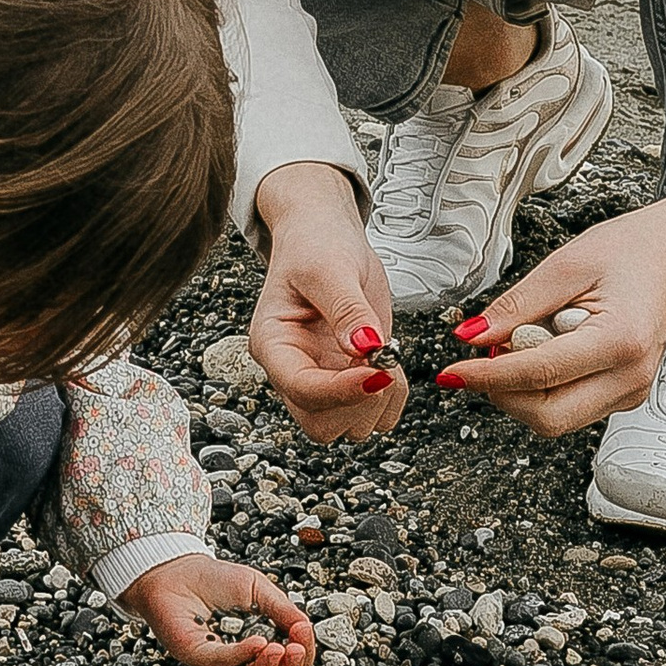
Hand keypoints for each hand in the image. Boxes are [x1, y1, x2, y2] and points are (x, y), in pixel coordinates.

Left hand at [130, 550, 315, 665]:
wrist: (176, 569)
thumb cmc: (214, 580)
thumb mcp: (259, 589)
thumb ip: (283, 610)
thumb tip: (305, 629)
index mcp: (259, 649)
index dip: (302, 656)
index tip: (304, 633)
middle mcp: (239, 662)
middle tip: (297, 650)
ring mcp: (216, 663)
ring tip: (280, 649)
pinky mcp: (195, 655)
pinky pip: (221, 664)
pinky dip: (242, 656)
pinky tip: (257, 642)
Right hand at [249, 161, 407, 442]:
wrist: (327, 238)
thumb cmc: (317, 245)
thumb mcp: (330, 267)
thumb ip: (347, 308)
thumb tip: (367, 348)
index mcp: (273, 345)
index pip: (302, 390)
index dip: (343, 390)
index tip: (379, 370)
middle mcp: (293, 372)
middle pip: (321, 424)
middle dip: (360, 401)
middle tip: (383, 359)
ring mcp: (322, 380)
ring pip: (349, 427)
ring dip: (379, 400)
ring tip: (385, 352)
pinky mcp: (349, 381)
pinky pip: (375, 415)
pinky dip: (393, 397)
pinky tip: (390, 361)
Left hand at [434, 194, 665, 435]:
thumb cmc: (634, 250)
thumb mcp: (566, 265)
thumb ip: (517, 305)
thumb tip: (472, 336)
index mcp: (620, 341)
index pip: (538, 375)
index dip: (486, 375)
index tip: (452, 371)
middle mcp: (631, 377)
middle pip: (547, 417)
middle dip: (503, 394)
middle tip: (484, 355)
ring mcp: (631, 391)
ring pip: (557, 418)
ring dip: (522, 391)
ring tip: (522, 342)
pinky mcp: (625, 393)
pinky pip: (571, 406)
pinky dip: (544, 387)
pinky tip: (544, 350)